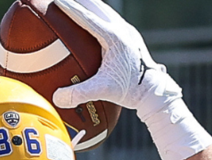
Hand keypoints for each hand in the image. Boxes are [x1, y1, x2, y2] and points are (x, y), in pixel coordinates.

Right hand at [50, 0, 180, 118]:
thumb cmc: (131, 90)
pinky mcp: (130, 38)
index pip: (88, 18)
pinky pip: (112, 20)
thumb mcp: (103, 91)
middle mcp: (122, 30)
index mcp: (114, 38)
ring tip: (78, 1)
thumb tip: (57, 98)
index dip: (71, 9)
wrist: (154, 91)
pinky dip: (99, 15)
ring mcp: (128, 32)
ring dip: (92, 5)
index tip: (57, 1)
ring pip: (106, 11)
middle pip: (98, 8)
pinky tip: (94, 18)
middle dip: (81, 1)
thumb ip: (79, 94)